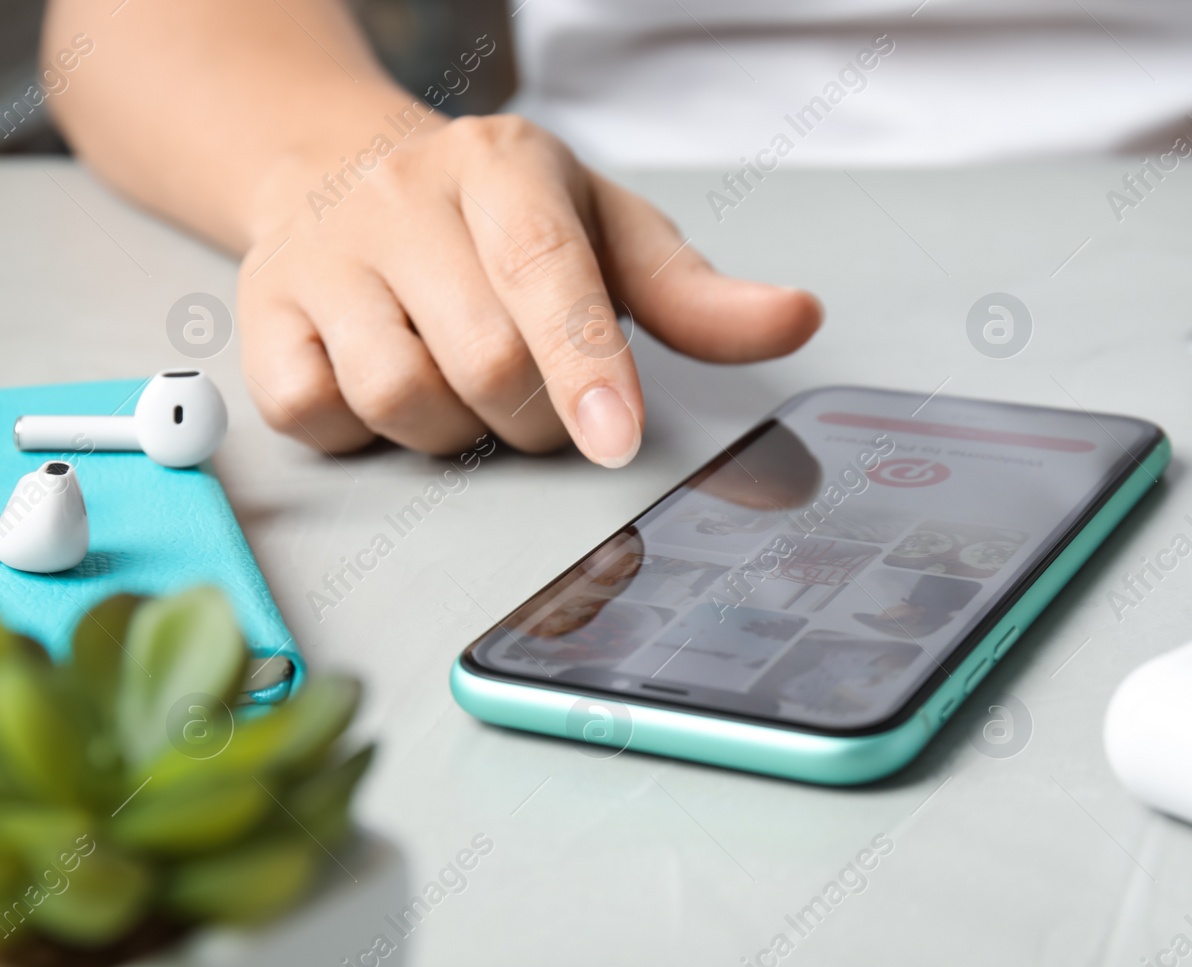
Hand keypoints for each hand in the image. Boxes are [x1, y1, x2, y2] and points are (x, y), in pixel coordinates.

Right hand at [237, 113, 821, 464]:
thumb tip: (797, 320)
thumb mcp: (607, 234)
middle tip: (540, 399)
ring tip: (462, 385)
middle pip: (482, 360)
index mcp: (504, 167)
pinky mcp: (261, 313)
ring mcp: (321, 255)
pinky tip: (385, 383)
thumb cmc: (500, 220)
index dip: (586, 363)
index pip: (548, 271)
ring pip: (398, 398)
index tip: (616, 440)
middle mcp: (403, 198)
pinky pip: (314, 415)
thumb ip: (695, 294)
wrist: (343, 170)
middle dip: (531, 417)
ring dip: (452, 431)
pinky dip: (362, 432)